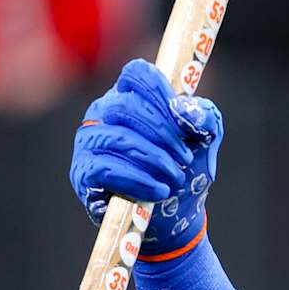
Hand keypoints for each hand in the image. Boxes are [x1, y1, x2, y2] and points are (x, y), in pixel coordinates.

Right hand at [70, 60, 223, 257]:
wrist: (173, 216)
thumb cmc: (185, 169)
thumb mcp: (205, 140)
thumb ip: (205, 117)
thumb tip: (185, 110)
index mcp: (131, 95)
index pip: (136, 74)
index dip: (160, 91)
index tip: (183, 120)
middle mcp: (103, 112)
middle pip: (126, 105)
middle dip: (163, 133)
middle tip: (185, 157)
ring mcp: (89, 141)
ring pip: (117, 138)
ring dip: (154, 159)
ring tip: (175, 178)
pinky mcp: (82, 172)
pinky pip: (105, 169)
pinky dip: (138, 180)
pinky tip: (158, 191)